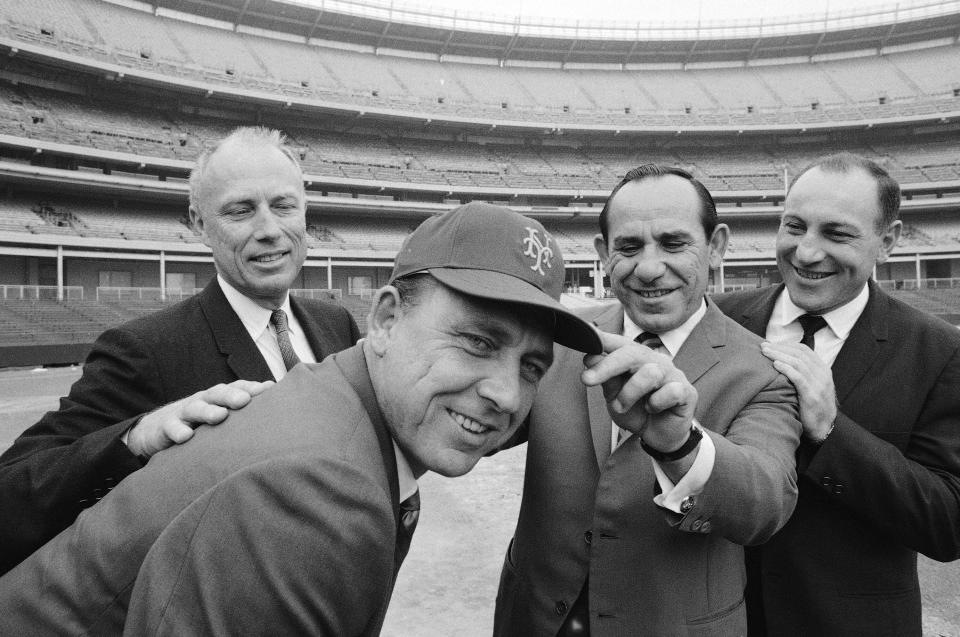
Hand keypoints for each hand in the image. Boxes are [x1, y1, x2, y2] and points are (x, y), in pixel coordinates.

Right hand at [126, 380, 273, 458]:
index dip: (252, 388)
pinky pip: (171, 428)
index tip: (270, 390)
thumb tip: (281, 416)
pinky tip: (186, 437)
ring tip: (220, 416)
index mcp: (219, 398)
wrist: (156, 429)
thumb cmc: (199, 423)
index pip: (237, 388)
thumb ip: (244, 416)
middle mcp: (204, 401)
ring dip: (208, 412)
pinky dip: (178, 431)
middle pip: (218, 394)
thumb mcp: (220, 416)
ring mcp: (184, 413)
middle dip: (232, 395)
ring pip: (196, 408)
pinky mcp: (165, 427)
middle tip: (245, 401)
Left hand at [581, 331, 697, 451]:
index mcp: (636, 358)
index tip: (585, 339)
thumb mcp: (614, 396)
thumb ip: (605, 378)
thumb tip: (590, 358)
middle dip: (607, 366)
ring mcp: (673, 374)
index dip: (603, 339)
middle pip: (632, 353)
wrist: (658, 436)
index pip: (620, 343)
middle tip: (587, 380)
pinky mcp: (687, 391)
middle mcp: (655, 361)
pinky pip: (671, 392)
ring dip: (629, 393)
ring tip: (621, 407)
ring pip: (650, 373)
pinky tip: (653, 409)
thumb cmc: (636, 411)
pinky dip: (657, 403)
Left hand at [760, 341, 836, 441]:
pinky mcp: (812, 396)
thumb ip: (802, 372)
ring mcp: (819, 385)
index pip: (804, 350)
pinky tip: (775, 365)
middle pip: (799, 354)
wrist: (823, 427)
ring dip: (779, 355)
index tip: (771, 344)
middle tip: (763, 346)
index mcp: (822, 369)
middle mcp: (822, 374)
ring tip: (765, 352)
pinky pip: (799, 378)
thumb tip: (782, 359)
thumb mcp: (812, 385)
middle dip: (780, 348)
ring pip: (798, 363)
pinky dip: (786, 369)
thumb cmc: (812, 406)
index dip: (786, 345)